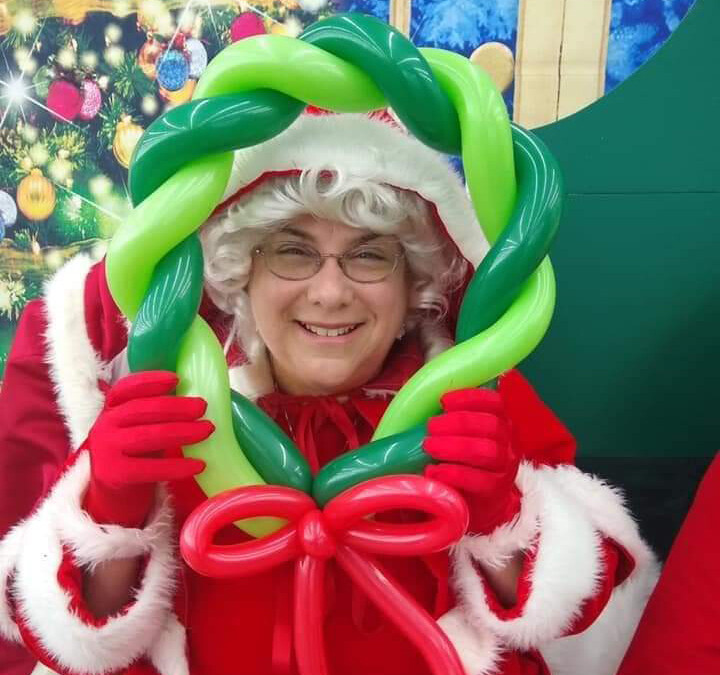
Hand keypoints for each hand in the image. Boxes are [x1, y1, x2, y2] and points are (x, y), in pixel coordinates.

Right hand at [83, 371, 212, 527]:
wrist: (112, 498)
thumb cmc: (135, 456)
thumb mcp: (140, 429)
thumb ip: (157, 415)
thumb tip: (197, 400)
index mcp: (110, 410)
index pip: (125, 389)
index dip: (150, 381)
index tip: (176, 379)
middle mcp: (103, 426)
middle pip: (142, 410)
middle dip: (176, 407)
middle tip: (203, 407)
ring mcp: (106, 451)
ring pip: (149, 436)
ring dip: (183, 431)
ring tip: (208, 429)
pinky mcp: (114, 475)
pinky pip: (151, 468)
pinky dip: (178, 466)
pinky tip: (199, 465)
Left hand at [423, 387, 520, 534]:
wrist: (480, 504)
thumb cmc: (464, 462)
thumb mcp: (463, 437)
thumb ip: (452, 420)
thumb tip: (422, 402)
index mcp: (500, 423)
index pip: (494, 403)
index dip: (470, 398)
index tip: (444, 401)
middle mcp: (508, 443)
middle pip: (491, 425)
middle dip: (457, 422)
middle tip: (430, 427)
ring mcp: (504, 468)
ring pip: (487, 451)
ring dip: (454, 446)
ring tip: (429, 446)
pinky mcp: (495, 491)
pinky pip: (480, 481)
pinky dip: (453, 473)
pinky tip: (433, 471)